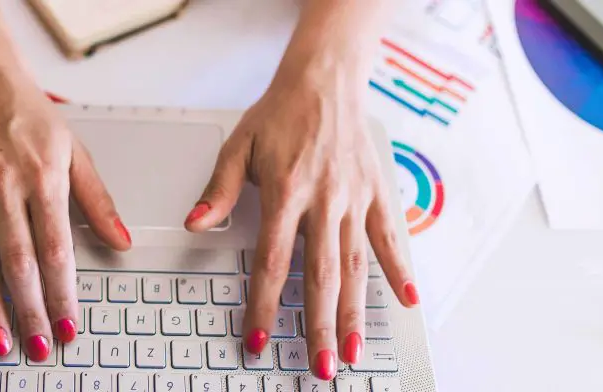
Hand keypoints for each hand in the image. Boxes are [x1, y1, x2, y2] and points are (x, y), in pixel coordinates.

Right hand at [0, 73, 131, 361]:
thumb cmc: (31, 115)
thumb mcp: (76, 152)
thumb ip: (97, 201)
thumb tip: (121, 240)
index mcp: (42, 180)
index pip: (55, 248)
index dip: (62, 292)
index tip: (68, 324)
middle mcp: (4, 188)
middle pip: (18, 262)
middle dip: (29, 309)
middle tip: (37, 347)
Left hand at [185, 64, 418, 379]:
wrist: (325, 80)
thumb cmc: (279, 114)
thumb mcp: (239, 145)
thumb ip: (219, 190)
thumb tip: (195, 223)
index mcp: (286, 192)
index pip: (271, 261)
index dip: (263, 304)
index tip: (257, 338)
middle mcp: (324, 200)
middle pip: (321, 275)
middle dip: (318, 325)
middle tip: (321, 366)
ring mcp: (354, 199)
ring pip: (356, 265)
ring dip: (354, 311)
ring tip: (353, 349)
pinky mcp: (376, 193)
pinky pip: (389, 236)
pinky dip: (399, 268)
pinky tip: (407, 299)